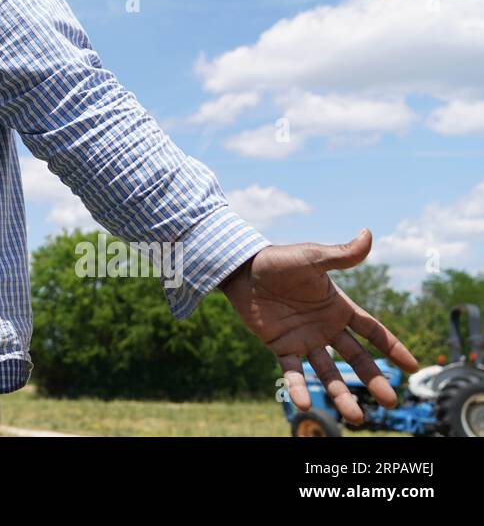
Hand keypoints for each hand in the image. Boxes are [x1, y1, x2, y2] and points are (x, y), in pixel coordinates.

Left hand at [217, 228, 417, 424]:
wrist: (241, 269)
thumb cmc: (278, 260)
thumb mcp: (312, 258)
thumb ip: (341, 255)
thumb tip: (369, 235)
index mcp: (338, 307)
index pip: (372, 331)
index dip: (392, 347)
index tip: (411, 366)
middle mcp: (325, 327)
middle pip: (356, 359)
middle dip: (373, 379)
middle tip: (390, 402)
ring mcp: (304, 339)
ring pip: (328, 373)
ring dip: (341, 394)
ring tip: (355, 419)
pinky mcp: (281, 346)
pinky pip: (293, 372)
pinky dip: (298, 388)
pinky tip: (304, 405)